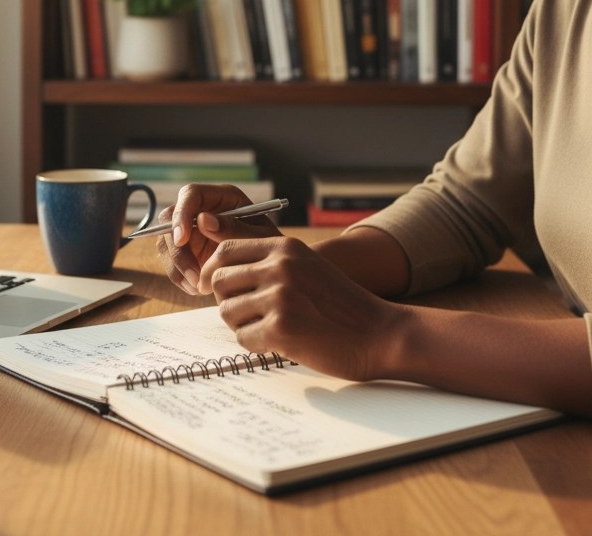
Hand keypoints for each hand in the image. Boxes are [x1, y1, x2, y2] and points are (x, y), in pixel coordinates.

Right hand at [156, 183, 280, 295]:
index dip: (181, 214)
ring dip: (177, 266)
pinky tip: (197, 289)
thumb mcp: (259, 238)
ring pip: (166, 242)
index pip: (190, 194)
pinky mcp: (187, 250)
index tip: (181, 240)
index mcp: (221, 197)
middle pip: (170, 219)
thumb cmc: (270, 247)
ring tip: (199, 287)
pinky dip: (179, 276)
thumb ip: (234, 228)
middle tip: (194, 275)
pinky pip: (171, 261)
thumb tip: (202, 220)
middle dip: (177, 249)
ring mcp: (191, 229)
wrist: (270, 270)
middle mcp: (202, 209)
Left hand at [200, 235, 397, 380]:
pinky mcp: (280, 328)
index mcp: (285, 247)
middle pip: (220, 279)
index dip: (213, 269)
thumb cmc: (340, 305)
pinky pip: (243, 338)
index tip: (212, 286)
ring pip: (227, 312)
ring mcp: (280, 296)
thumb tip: (217, 274)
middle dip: (226, 300)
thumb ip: (269, 264)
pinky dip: (256, 345)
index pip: (226, 249)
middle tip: (245, 314)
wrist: (380, 333)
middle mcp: (280, 266)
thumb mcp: (306, 267)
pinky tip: (281, 343)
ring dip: (242, 325)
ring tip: (269, 329)